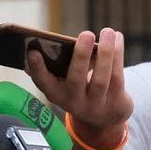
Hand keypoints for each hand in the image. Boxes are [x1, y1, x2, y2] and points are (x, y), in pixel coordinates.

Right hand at [25, 28, 132, 143]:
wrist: (104, 118)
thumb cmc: (80, 89)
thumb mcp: (66, 82)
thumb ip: (57, 67)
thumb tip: (50, 43)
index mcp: (56, 94)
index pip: (44, 83)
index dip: (37, 69)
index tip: (32, 52)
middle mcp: (74, 103)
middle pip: (76, 80)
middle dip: (81, 56)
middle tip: (86, 34)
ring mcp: (95, 106)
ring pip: (101, 79)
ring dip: (106, 53)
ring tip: (108, 31)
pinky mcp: (116, 104)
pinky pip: (117, 77)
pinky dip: (117, 55)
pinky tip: (117, 39)